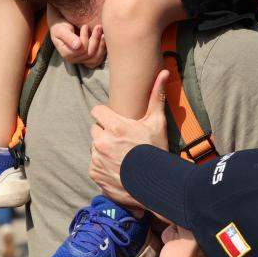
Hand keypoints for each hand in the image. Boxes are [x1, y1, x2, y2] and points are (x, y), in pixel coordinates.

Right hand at [48, 6, 105, 66]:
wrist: (62, 27)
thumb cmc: (61, 27)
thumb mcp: (61, 30)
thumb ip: (68, 37)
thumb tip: (78, 46)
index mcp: (67, 54)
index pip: (81, 50)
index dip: (85, 38)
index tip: (85, 26)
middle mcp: (74, 60)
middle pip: (89, 54)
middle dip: (95, 39)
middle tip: (98, 26)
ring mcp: (82, 60)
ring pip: (95, 58)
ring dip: (101, 44)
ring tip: (102, 32)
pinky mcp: (88, 59)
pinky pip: (98, 60)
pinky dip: (102, 50)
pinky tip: (103, 39)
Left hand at [89, 70, 169, 206]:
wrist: (156, 184)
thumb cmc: (156, 151)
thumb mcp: (157, 123)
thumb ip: (156, 96)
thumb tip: (163, 72)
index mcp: (114, 125)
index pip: (97, 111)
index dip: (106, 116)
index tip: (116, 122)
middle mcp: (102, 141)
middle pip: (96, 129)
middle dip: (105, 133)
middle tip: (121, 141)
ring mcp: (97, 158)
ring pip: (94, 147)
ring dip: (103, 149)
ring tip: (121, 156)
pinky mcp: (94, 173)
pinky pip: (94, 164)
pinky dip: (102, 166)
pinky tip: (118, 168)